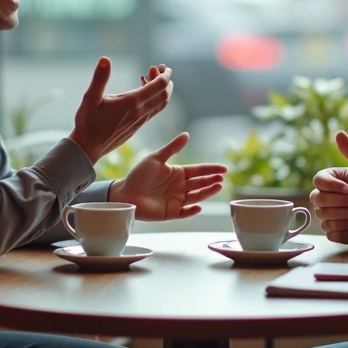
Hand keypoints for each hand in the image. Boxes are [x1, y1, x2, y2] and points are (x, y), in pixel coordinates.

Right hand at [68, 58, 172, 163]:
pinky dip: (156, 99)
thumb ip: (99, 78)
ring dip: (163, 90)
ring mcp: (140, 120)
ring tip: (154, 77)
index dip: (165, 75)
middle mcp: (140, 111)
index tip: (165, 67)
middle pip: (164, 95)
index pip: (158, 86)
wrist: (89, 147)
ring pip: (161, 104)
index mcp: (132, 102)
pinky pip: (154, 110)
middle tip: (161, 68)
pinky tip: (145, 92)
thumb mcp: (90, 98)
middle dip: (166, 80)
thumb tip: (105, 59)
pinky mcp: (138, 125)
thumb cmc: (87, 122)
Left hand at [108, 132, 227, 220]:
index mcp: (177, 173)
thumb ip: (172, 148)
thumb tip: (187, 135)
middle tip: (222, 178)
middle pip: (199, 183)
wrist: (124, 193)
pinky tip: (198, 206)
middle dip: (211, 181)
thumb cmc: (138, 175)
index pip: (197, 171)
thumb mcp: (156, 158)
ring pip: (195, 197)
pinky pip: (184, 213)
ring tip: (217, 187)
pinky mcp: (170, 213)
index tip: (223, 168)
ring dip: (206, 193)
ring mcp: (176, 200)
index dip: (210, 169)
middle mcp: (179, 187)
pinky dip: (191, 211)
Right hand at [311, 131, 347, 243]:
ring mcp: (324, 213)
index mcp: (328, 179)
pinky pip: (329, 230)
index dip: (332, 186)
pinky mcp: (330, 229)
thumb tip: (339, 133)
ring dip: (346, 214)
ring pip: (324, 215)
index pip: (318, 180)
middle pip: (319, 199)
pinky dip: (345, 227)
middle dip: (342, 202)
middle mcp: (322, 196)